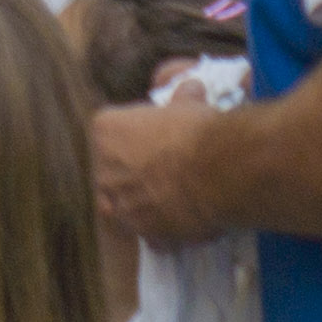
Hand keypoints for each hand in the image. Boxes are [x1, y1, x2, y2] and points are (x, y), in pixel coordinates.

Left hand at [89, 93, 229, 245]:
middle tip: (166, 172)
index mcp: (104, 130)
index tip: (159, 140)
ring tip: (172, 200)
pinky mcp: (143, 231)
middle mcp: (104, 169)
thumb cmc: (198, 132)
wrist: (218, 171)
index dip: (138, 137)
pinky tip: (181, 225)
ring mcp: (120, 203)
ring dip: (143, 205)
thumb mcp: (187, 105)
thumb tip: (190, 87)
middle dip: (135, 173)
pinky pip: (147, 233)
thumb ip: (180, 99)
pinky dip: (161, 232)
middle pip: (115, 172)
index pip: (111, 133)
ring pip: (125, 206)